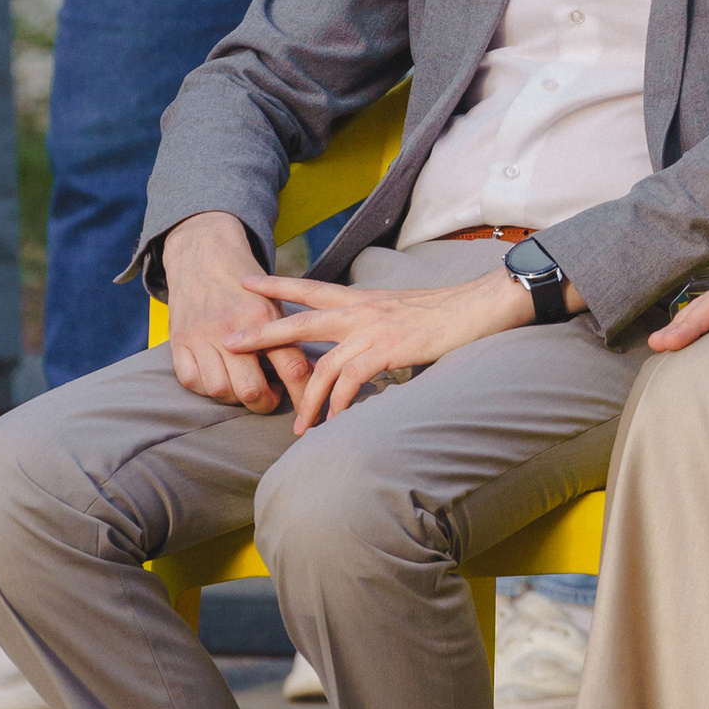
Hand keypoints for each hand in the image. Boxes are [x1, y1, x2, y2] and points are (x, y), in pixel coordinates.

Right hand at [161, 215, 309, 411]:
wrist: (203, 255)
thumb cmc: (246, 284)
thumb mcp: (274, 303)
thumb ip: (288, 338)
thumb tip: (312, 376)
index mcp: (262, 316)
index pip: (292, 368)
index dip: (304, 395)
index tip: (307, 408)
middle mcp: (230, 329)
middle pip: (250, 389)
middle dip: (265, 403)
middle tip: (271, 397)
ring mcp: (201, 336)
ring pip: (220, 390)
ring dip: (236, 398)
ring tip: (246, 388)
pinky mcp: (179, 341)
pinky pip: (192, 381)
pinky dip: (207, 389)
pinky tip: (220, 379)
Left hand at [214, 264, 531, 430]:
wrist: (478, 307)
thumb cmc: (445, 313)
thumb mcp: (400, 312)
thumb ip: (373, 325)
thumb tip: (359, 347)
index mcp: (362, 298)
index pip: (310, 288)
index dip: (277, 285)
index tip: (246, 282)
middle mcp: (361, 309)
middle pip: (300, 319)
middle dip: (262, 333)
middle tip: (229, 342)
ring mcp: (373, 329)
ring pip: (325, 364)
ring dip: (308, 399)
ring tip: (296, 426)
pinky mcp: (389, 349)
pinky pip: (353, 382)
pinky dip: (341, 405)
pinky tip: (336, 422)